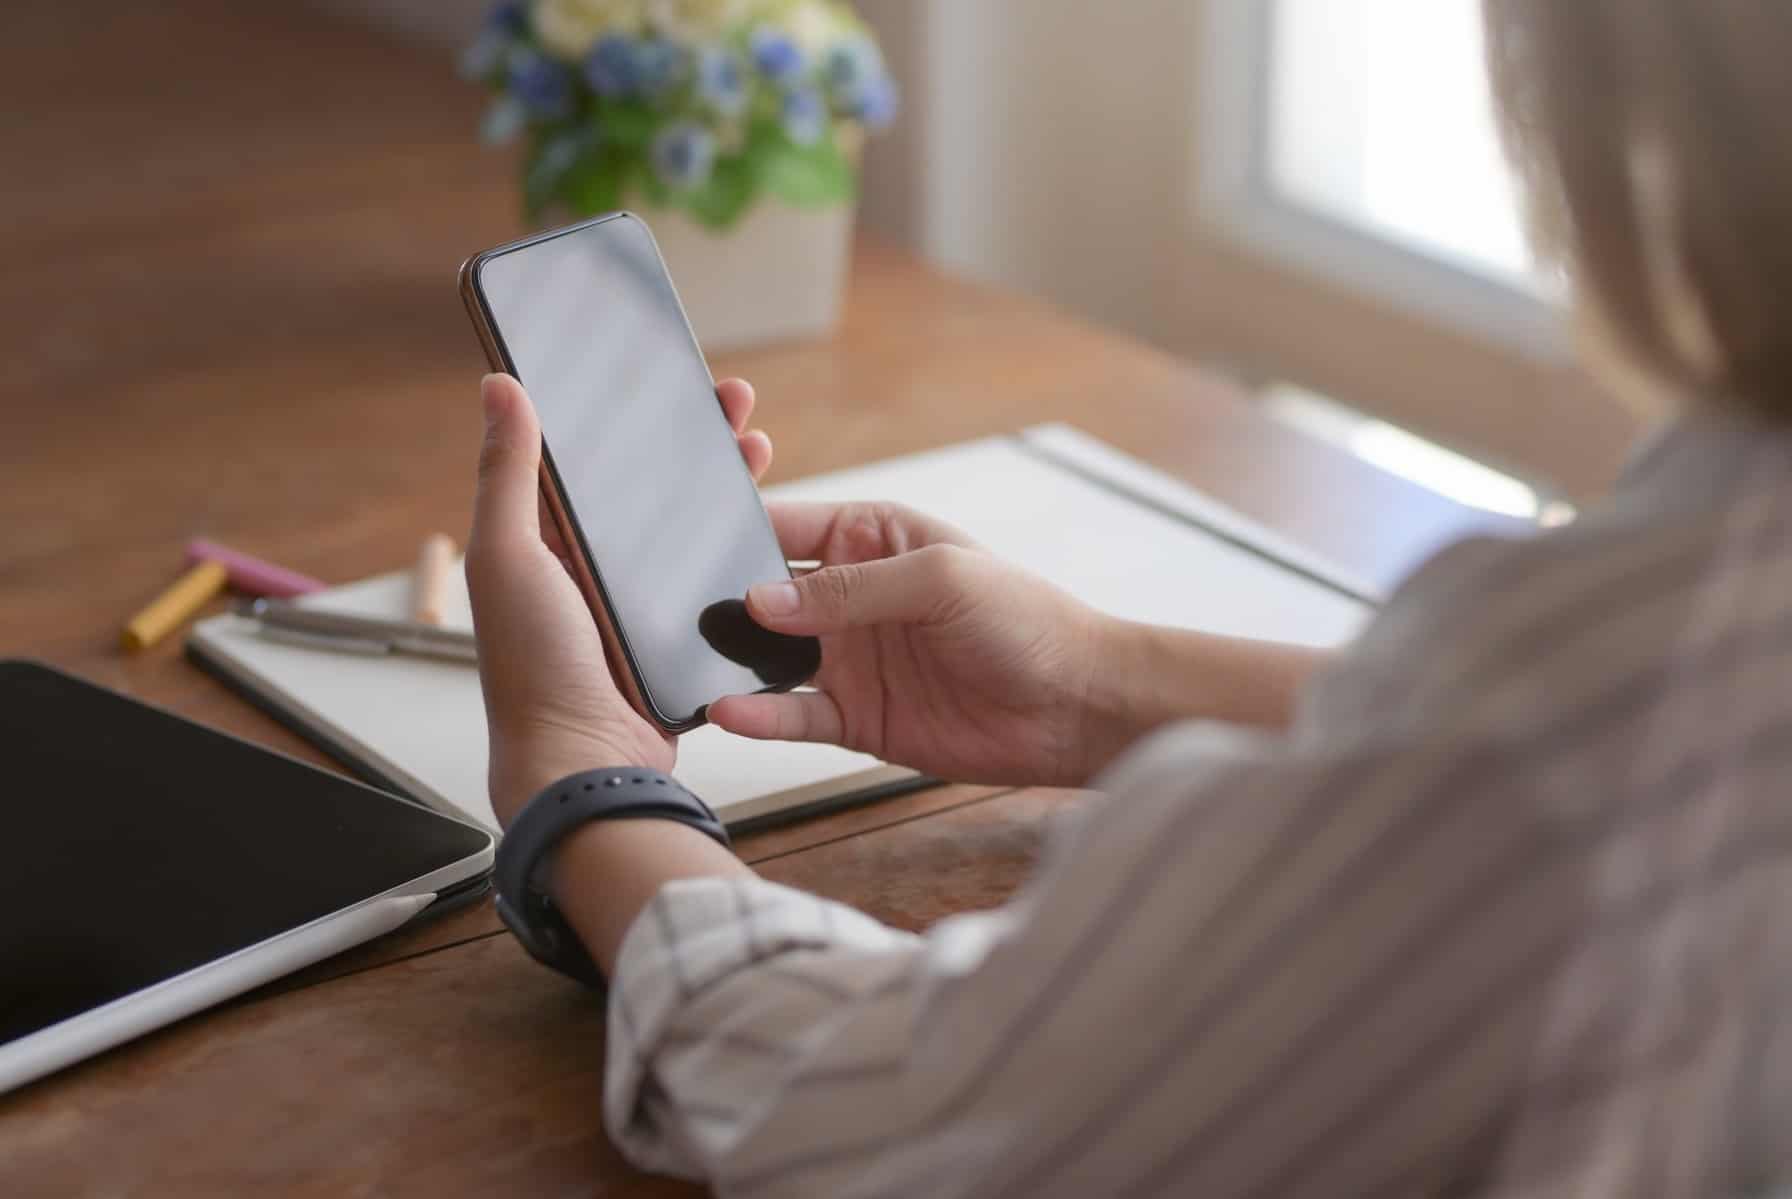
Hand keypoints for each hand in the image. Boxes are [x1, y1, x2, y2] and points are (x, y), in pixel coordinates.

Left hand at [466, 372, 774, 826]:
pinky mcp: (673, 635)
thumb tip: (498, 387)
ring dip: (722, 484)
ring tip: (757, 449)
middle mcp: (586, 566)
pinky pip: (709, 578)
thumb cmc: (534, 671)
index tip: (665, 376)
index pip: (587, 457)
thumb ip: (508, 475)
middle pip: (646, 484)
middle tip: (734, 402)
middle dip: (693, 438)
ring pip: (684, 525)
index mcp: (541, 541)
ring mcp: (632, 601)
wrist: (587, 764)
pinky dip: (736, 548)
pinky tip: (763, 522)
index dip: (625, 413)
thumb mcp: (510, 557)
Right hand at [708, 502, 1111, 787]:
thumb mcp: (939, 579)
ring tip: (690, 661)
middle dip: (725, 599)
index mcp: (874, 538)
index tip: (691, 538)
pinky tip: (730, 710)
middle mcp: (854, 597)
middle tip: (675, 607)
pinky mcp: (859, 717)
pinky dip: (761, 715)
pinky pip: (796, 715)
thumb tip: (764, 599)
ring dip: (736, 660)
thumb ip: (850, 588)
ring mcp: (853, 659)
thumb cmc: (1029, 621)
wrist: (1076, 705)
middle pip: (769, 594)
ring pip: (773, 658)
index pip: (789, 525)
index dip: (740, 529)